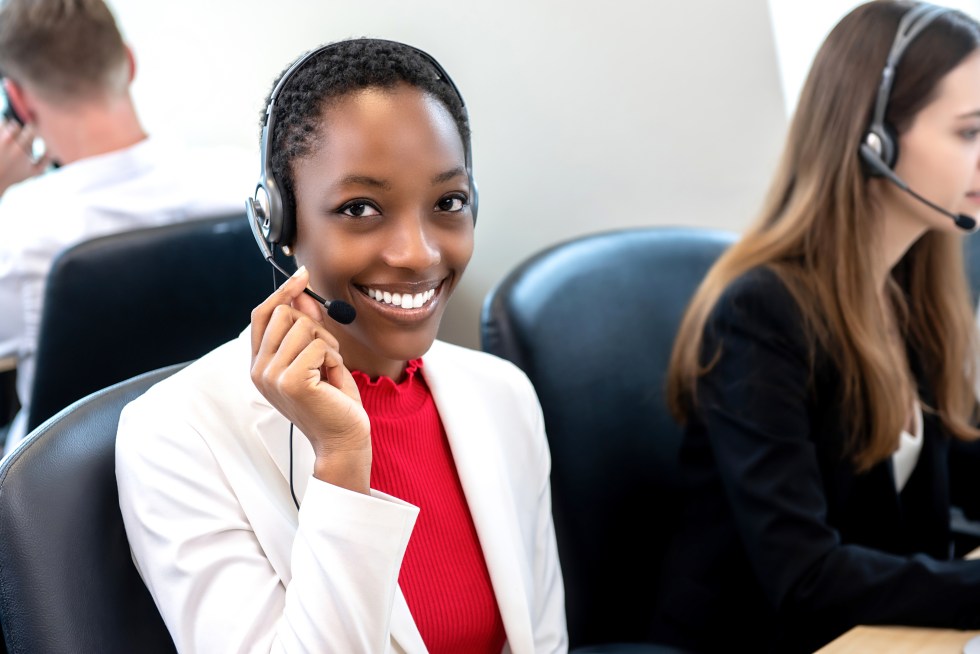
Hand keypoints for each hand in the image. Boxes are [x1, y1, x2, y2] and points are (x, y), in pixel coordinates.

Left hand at [0, 120, 46, 195]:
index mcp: (21, 148)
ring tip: (8, 136)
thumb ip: (45, 161)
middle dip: (18, 129)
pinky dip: (1, 128)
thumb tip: (51, 150)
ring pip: (3, 122)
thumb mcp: (33, 172)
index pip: (30, 128)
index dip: (32, 130)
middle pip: (15, 124)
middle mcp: (8, 141)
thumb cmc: (13, 177)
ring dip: (7, 127)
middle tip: (17, 136)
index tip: (31, 133)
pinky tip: (3, 137)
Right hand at [250, 266, 371, 493]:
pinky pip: (319, 346)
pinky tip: (332, 382)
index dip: (282, 292)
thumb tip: (303, 295)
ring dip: (328, 346)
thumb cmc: (333, 401)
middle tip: (326, 356)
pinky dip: (334, 359)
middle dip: (314, 326)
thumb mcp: (320, 357)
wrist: (342, 439)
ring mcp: (272, 376)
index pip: (261, 314)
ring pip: (305, 328)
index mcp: (261, 364)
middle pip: (285, 314)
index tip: (302, 275)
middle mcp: (259, 369)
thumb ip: (308, 326)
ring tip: (329, 372)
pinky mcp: (290, 380)